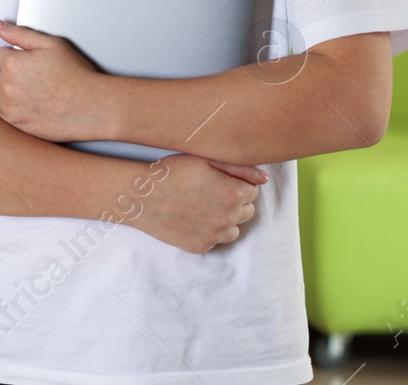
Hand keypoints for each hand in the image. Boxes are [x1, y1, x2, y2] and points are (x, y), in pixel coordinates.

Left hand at [0, 19, 107, 141]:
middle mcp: (7, 86)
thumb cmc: (75, 74)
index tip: (26, 62)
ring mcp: (9, 107)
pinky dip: (5, 109)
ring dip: (2, 91)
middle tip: (29, 77)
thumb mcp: (51, 44)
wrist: (90, 106)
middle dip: (6, 73)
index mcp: (13, 63)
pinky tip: (23, 105)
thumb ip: (20, 33)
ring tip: (26, 91)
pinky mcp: (14, 124)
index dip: (11, 56)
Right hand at [126, 155, 265, 253]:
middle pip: (247, 211)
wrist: (142, 196)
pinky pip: (216, 240)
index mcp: (233, 194)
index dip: (237, 184)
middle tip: (211, 191)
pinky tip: (193, 218)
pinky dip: (210, 231)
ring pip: (235, 229)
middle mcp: (228, 218)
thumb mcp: (206, 160)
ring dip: (226, 219)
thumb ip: (240, 168)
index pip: (253, 191)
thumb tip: (264, 179)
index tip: (220, 180)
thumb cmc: (173, 171)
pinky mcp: (201, 247)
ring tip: (204, 206)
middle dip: (235, 202)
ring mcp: (214, 235)